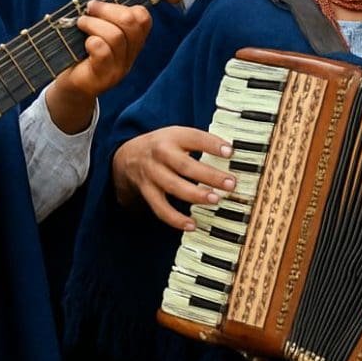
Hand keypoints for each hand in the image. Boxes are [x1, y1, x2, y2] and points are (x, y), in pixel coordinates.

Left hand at [45, 0, 151, 133]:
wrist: (68, 84)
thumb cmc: (79, 50)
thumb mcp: (86, 20)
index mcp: (132, 39)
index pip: (143, 17)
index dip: (121, 4)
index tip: (96, 2)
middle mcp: (130, 54)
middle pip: (132, 22)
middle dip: (106, 9)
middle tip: (87, 11)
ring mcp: (119, 68)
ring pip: (116, 36)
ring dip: (93, 24)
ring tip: (80, 25)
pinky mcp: (103, 78)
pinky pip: (103, 52)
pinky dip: (91, 41)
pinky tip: (83, 43)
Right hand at [112, 126, 234, 230]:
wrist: (128, 156)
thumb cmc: (164, 146)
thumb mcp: (179, 135)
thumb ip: (201, 142)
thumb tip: (233, 154)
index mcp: (173, 136)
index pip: (194, 138)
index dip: (212, 144)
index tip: (230, 152)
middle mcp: (161, 154)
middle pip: (185, 166)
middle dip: (209, 175)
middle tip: (230, 183)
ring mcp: (152, 174)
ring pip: (174, 187)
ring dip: (195, 195)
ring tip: (215, 200)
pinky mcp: (147, 192)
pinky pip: (160, 208)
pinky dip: (176, 219)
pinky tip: (192, 225)